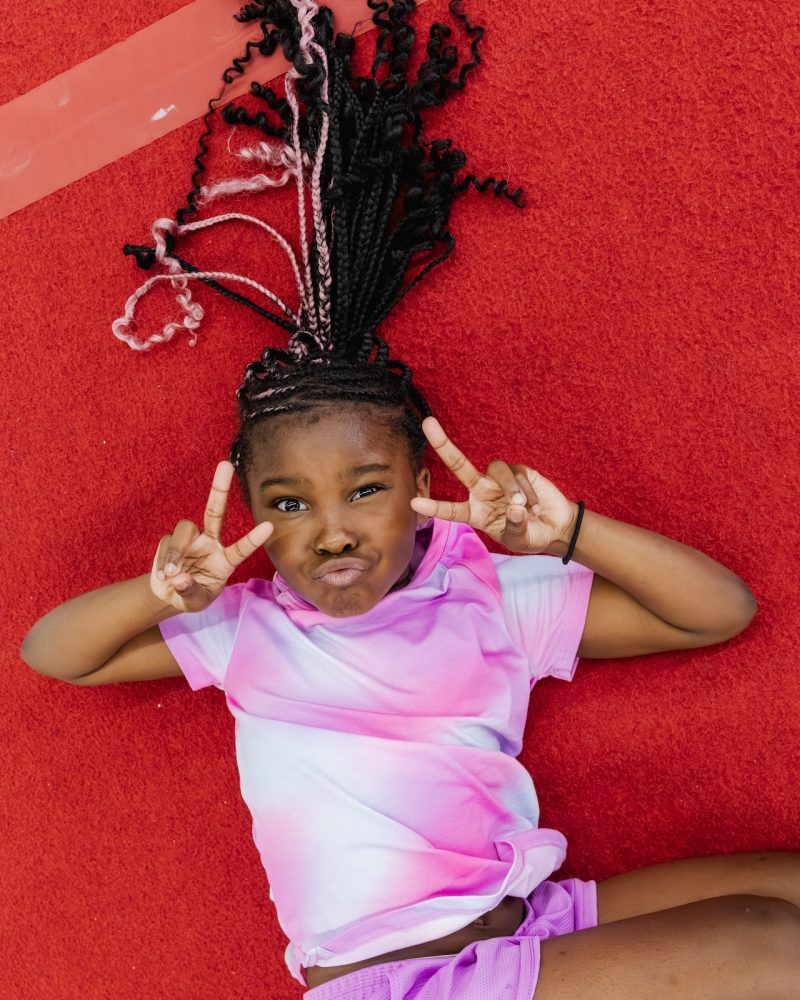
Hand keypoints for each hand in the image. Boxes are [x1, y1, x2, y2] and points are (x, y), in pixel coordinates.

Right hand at [149, 461, 273, 612]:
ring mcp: (191, 539)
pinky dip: (163, 560)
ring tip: (170, 574)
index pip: (241, 548)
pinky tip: (164, 575)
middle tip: (225, 464)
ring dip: (176, 551)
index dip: (254, 539)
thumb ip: (190, 592)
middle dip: (219, 487)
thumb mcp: (195, 603)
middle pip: (215, 511)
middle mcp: (210, 543)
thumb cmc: (192, 595)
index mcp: (225, 559)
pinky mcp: (169, 539)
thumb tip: (180, 579)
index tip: (270, 526)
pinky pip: (165, 543)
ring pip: (184, 528)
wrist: (169, 594)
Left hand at [409, 417, 577, 554]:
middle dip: (443, 444)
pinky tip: (535, 506)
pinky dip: (528, 492)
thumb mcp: (520, 541)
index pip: (450, 510)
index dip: (433, 507)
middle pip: (459, 465)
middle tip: (427, 424)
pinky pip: (518, 474)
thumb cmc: (531, 536)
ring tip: (525, 509)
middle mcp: (482, 492)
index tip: (414, 503)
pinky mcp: (519, 471)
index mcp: (475, 513)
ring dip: (511, 489)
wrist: (556, 526)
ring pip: (496, 470)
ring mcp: (499, 480)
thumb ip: (515, 528)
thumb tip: (514, 509)